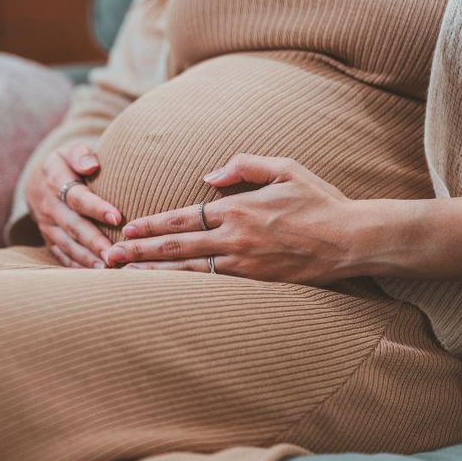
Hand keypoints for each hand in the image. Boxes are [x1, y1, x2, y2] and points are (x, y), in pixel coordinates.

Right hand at [25, 140, 122, 267]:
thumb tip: (92, 165)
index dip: (96, 207)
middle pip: (73, 226)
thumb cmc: (67, 164)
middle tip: (114, 254)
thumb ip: (81, 154)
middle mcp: (49, 206)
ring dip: (87, 259)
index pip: (77, 196)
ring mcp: (47, 225)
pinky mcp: (49, 240)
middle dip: (94, 242)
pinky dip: (78, 267)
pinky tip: (96, 276)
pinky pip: (62, 256)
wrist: (39, 181)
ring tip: (108, 269)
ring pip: (68, 245)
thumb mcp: (70, 150)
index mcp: (55, 180)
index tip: (117, 217)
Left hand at [102, 153, 357, 284]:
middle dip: (139, 253)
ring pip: (189, 272)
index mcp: (238, 208)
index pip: (183, 217)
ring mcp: (245, 265)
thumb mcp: (285, 167)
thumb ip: (243, 165)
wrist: (353, 240)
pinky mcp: (257, 284)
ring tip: (126, 280)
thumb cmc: (319, 200)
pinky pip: (213, 288)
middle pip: (176, 247)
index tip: (126, 230)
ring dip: (154, 275)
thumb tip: (208, 177)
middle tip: (108, 259)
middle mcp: (236, 239)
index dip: (151, 225)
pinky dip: (185, 291)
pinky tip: (166, 295)